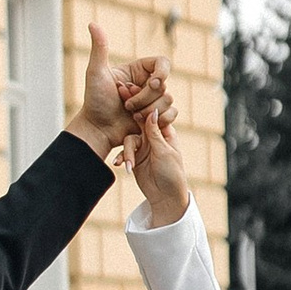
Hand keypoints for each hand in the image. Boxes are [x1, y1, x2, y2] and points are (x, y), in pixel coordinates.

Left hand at [67, 24, 169, 157]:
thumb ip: (99, 48)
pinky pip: (171, 115)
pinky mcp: (157, 117)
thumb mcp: (96, 72)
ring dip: (147, 110)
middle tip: (125, 103)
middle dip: (144, 98)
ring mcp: (153, 101)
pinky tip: (140, 123)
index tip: (151, 82)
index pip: (163, 63)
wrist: (97, 130)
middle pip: (164, 86)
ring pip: (168, 101)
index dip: (162, 72)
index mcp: (138, 70)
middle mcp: (148, 84)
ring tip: (130, 114)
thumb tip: (92, 23)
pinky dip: (157, 121)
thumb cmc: (94, 101)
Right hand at [130, 100, 189, 224]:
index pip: (153, 114)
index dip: (142, 103)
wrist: (166, 198)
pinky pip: (125, 153)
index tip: (130, 91)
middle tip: (119, 99)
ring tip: (128, 164)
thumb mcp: (164, 152)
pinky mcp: (135, 158)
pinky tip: (119, 164)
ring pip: (129, 140)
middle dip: (129, 113)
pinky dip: (123, 158)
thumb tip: (152, 110)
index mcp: (165, 133)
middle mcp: (154, 137)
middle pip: (138, 121)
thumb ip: (154, 133)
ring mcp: (144, 147)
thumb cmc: (172, 174)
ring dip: (127, 152)